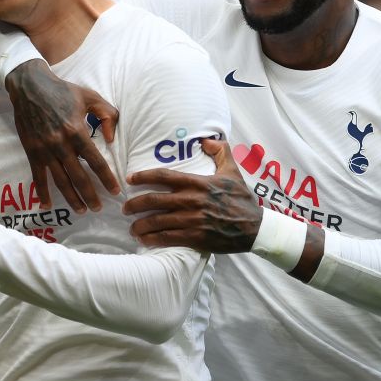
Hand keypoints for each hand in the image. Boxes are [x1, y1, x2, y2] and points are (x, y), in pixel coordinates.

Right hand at [5, 60, 119, 212]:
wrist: (30, 86)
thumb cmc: (63, 91)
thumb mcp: (91, 97)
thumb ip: (108, 115)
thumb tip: (112, 138)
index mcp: (76, 130)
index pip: (95, 160)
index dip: (106, 178)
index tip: (115, 190)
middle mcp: (60, 143)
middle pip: (78, 176)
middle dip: (90, 195)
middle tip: (99, 208)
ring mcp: (44, 149)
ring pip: (60, 180)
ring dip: (71, 198)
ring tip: (81, 210)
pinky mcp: (32, 151)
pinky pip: (38, 176)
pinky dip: (42, 192)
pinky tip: (47, 205)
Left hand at [123, 139, 261, 251]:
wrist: (255, 227)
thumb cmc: (242, 199)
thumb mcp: (233, 170)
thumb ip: (220, 151)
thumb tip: (206, 140)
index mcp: (198, 183)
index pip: (164, 176)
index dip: (144, 176)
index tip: (130, 179)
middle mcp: (192, 200)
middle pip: (154, 200)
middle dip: (135, 204)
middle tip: (125, 207)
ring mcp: (193, 220)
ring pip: (158, 221)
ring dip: (141, 225)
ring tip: (132, 227)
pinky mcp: (196, 237)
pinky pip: (168, 238)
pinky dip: (153, 240)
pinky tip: (144, 240)